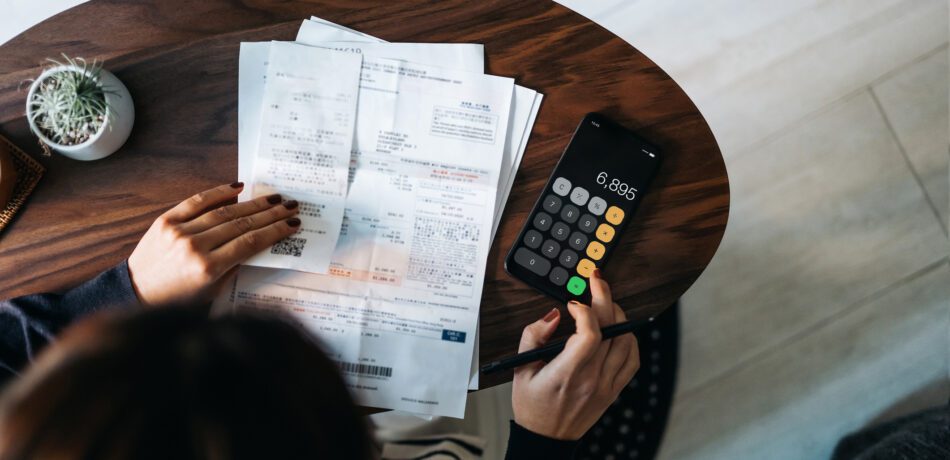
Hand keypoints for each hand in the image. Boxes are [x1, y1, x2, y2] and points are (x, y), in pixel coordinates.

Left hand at [127, 182, 299, 306]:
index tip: (292, 225)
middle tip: (290, 206)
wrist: (136, 292)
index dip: (275, 232)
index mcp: (208, 268)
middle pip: (242, 224)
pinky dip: (219, 192)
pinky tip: (238, 187)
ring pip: (224, 211)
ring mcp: (179, 231)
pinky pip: (196, 201)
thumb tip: (258, 242)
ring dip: (253, 204)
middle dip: (270, 214)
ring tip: (273, 197)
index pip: (250, 243)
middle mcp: (194, 247)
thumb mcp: (212, 290)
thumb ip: (234, 266)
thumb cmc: (177, 298)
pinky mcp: (166, 220)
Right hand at [511, 269, 639, 439]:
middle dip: (604, 297)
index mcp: (566, 374)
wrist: (546, 439)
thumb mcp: (520, 370)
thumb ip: (533, 337)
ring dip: (618, 315)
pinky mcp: (614, 390)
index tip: (572, 303)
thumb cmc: (532, 405)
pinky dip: (629, 339)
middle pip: (610, 329)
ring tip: (606, 303)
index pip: (589, 334)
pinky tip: (619, 329)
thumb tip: (554, 315)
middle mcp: (591, 379)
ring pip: (626, 340)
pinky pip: (632, 359)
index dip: (585, 310)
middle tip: (596, 281)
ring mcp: (606, 385)